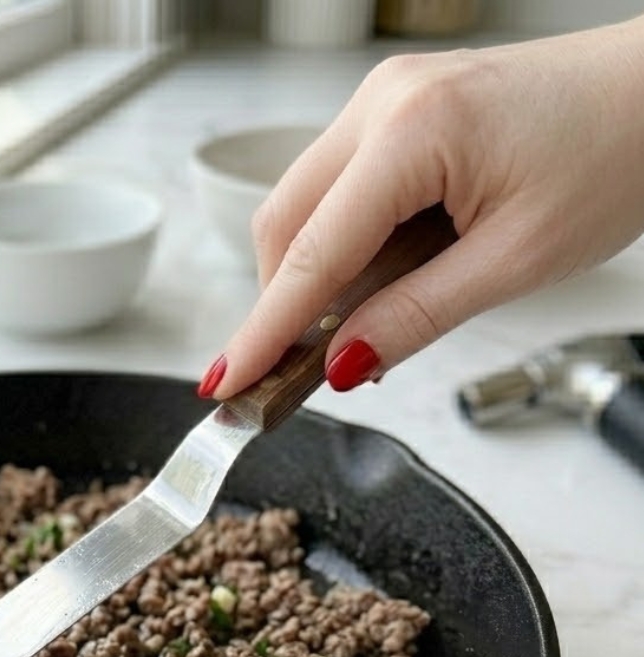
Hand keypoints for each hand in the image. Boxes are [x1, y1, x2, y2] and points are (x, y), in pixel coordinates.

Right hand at [199, 18, 643, 399]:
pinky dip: (338, 246)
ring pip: (302, 207)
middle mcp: (383, 103)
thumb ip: (416, 315)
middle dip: (279, 304)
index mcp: (414, 132)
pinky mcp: (395, 112)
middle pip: (282, 223)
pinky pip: (336, 190)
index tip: (224, 383)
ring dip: (310, 277)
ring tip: (353, 332)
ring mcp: (384, 101)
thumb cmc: (616, 155)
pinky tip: (372, 283)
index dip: (263, 330)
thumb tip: (342, 364)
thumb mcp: (516, 261)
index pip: (310, 254)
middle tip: (291, 374)